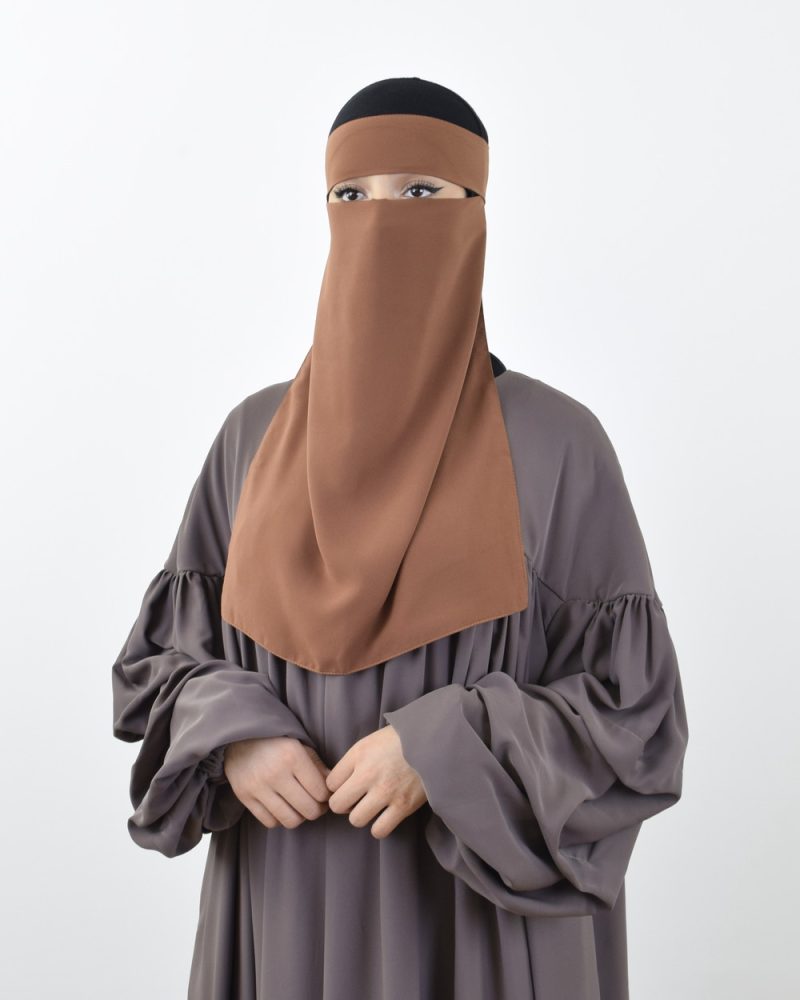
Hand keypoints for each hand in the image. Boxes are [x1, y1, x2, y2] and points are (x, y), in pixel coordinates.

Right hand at [224, 736, 331, 829]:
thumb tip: (334, 790)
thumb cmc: (277, 742)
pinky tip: (282, 807)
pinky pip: (270, 822)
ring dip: (300, 817)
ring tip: (300, 807)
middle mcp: (275, 773)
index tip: (325, 794)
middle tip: (316, 804)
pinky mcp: (245, 797)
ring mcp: (258, 787)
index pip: (321, 792)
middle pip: (308, 810)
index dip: (327, 797)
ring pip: (291, 820)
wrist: (240, 737)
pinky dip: (279, 819)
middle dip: (317, 810)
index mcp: (293, 756)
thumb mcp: (301, 746)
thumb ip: (319, 767)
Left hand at [325, 723, 427, 838]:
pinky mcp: (403, 806)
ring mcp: (385, 792)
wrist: (434, 740)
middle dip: (344, 804)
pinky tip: (384, 817)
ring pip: (356, 820)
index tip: (347, 786)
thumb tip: (338, 783)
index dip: (336, 787)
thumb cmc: (401, 740)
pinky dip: (379, 827)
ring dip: (361, 816)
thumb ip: (353, 760)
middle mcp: (368, 774)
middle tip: (355, 800)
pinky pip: (379, 830)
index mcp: (359, 754)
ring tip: (370, 808)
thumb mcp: (371, 741)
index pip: (330, 783)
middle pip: (337, 804)